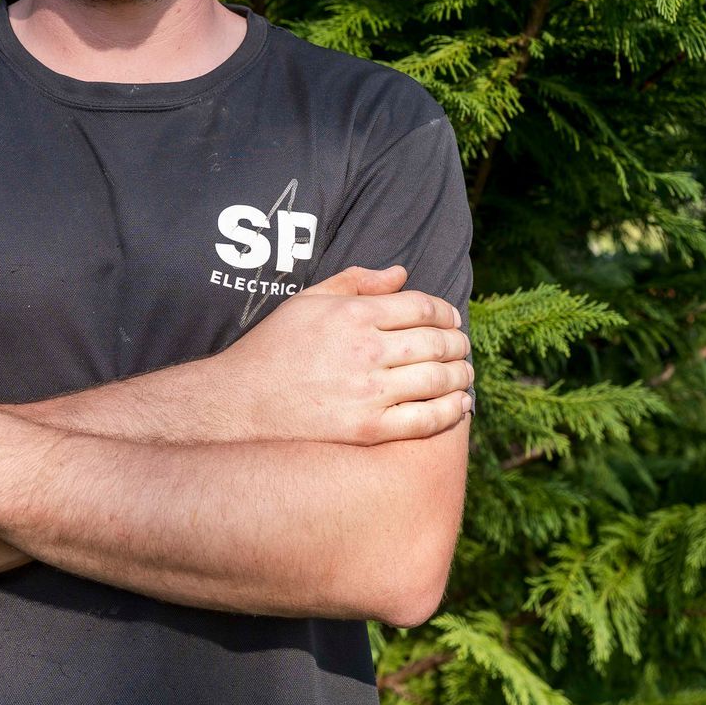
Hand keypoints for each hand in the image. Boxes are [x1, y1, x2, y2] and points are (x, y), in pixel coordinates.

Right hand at [210, 265, 473, 445]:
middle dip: (458, 344)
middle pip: (436, 342)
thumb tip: (401, 273)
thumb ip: (356, 282)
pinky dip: (450, 412)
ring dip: (461, 375)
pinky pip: (425, 420)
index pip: (421, 307)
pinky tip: (460, 406)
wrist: (240, 403)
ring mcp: (369, 393)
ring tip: (465, 373)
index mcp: (353, 315)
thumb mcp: (308, 301)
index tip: (451, 319)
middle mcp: (366, 351)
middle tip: (462, 347)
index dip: (445, 312)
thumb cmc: (272, 348)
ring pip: (437, 380)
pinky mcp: (368, 430)